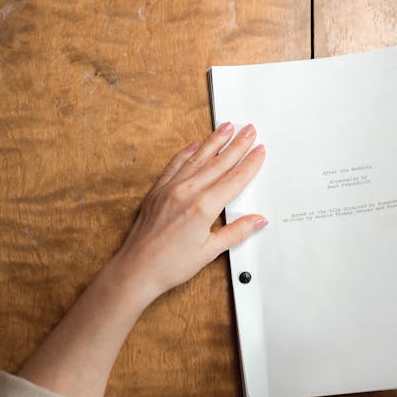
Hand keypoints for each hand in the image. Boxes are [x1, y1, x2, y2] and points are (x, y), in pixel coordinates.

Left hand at [106, 122, 266, 306]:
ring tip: (227, 127)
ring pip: (197, 159)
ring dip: (214, 142)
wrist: (136, 269)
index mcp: (203, 207)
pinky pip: (174, 166)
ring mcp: (170, 189)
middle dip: (237, 145)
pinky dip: (186, 153)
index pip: (234, 180)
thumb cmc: (170, 265)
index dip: (249, 164)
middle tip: (250, 130)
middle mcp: (186, 192)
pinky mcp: (157, 191)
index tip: (259, 150)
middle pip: (219, 163)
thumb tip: (258, 221)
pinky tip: (195, 144)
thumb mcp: (210, 251)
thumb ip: (236, 232)